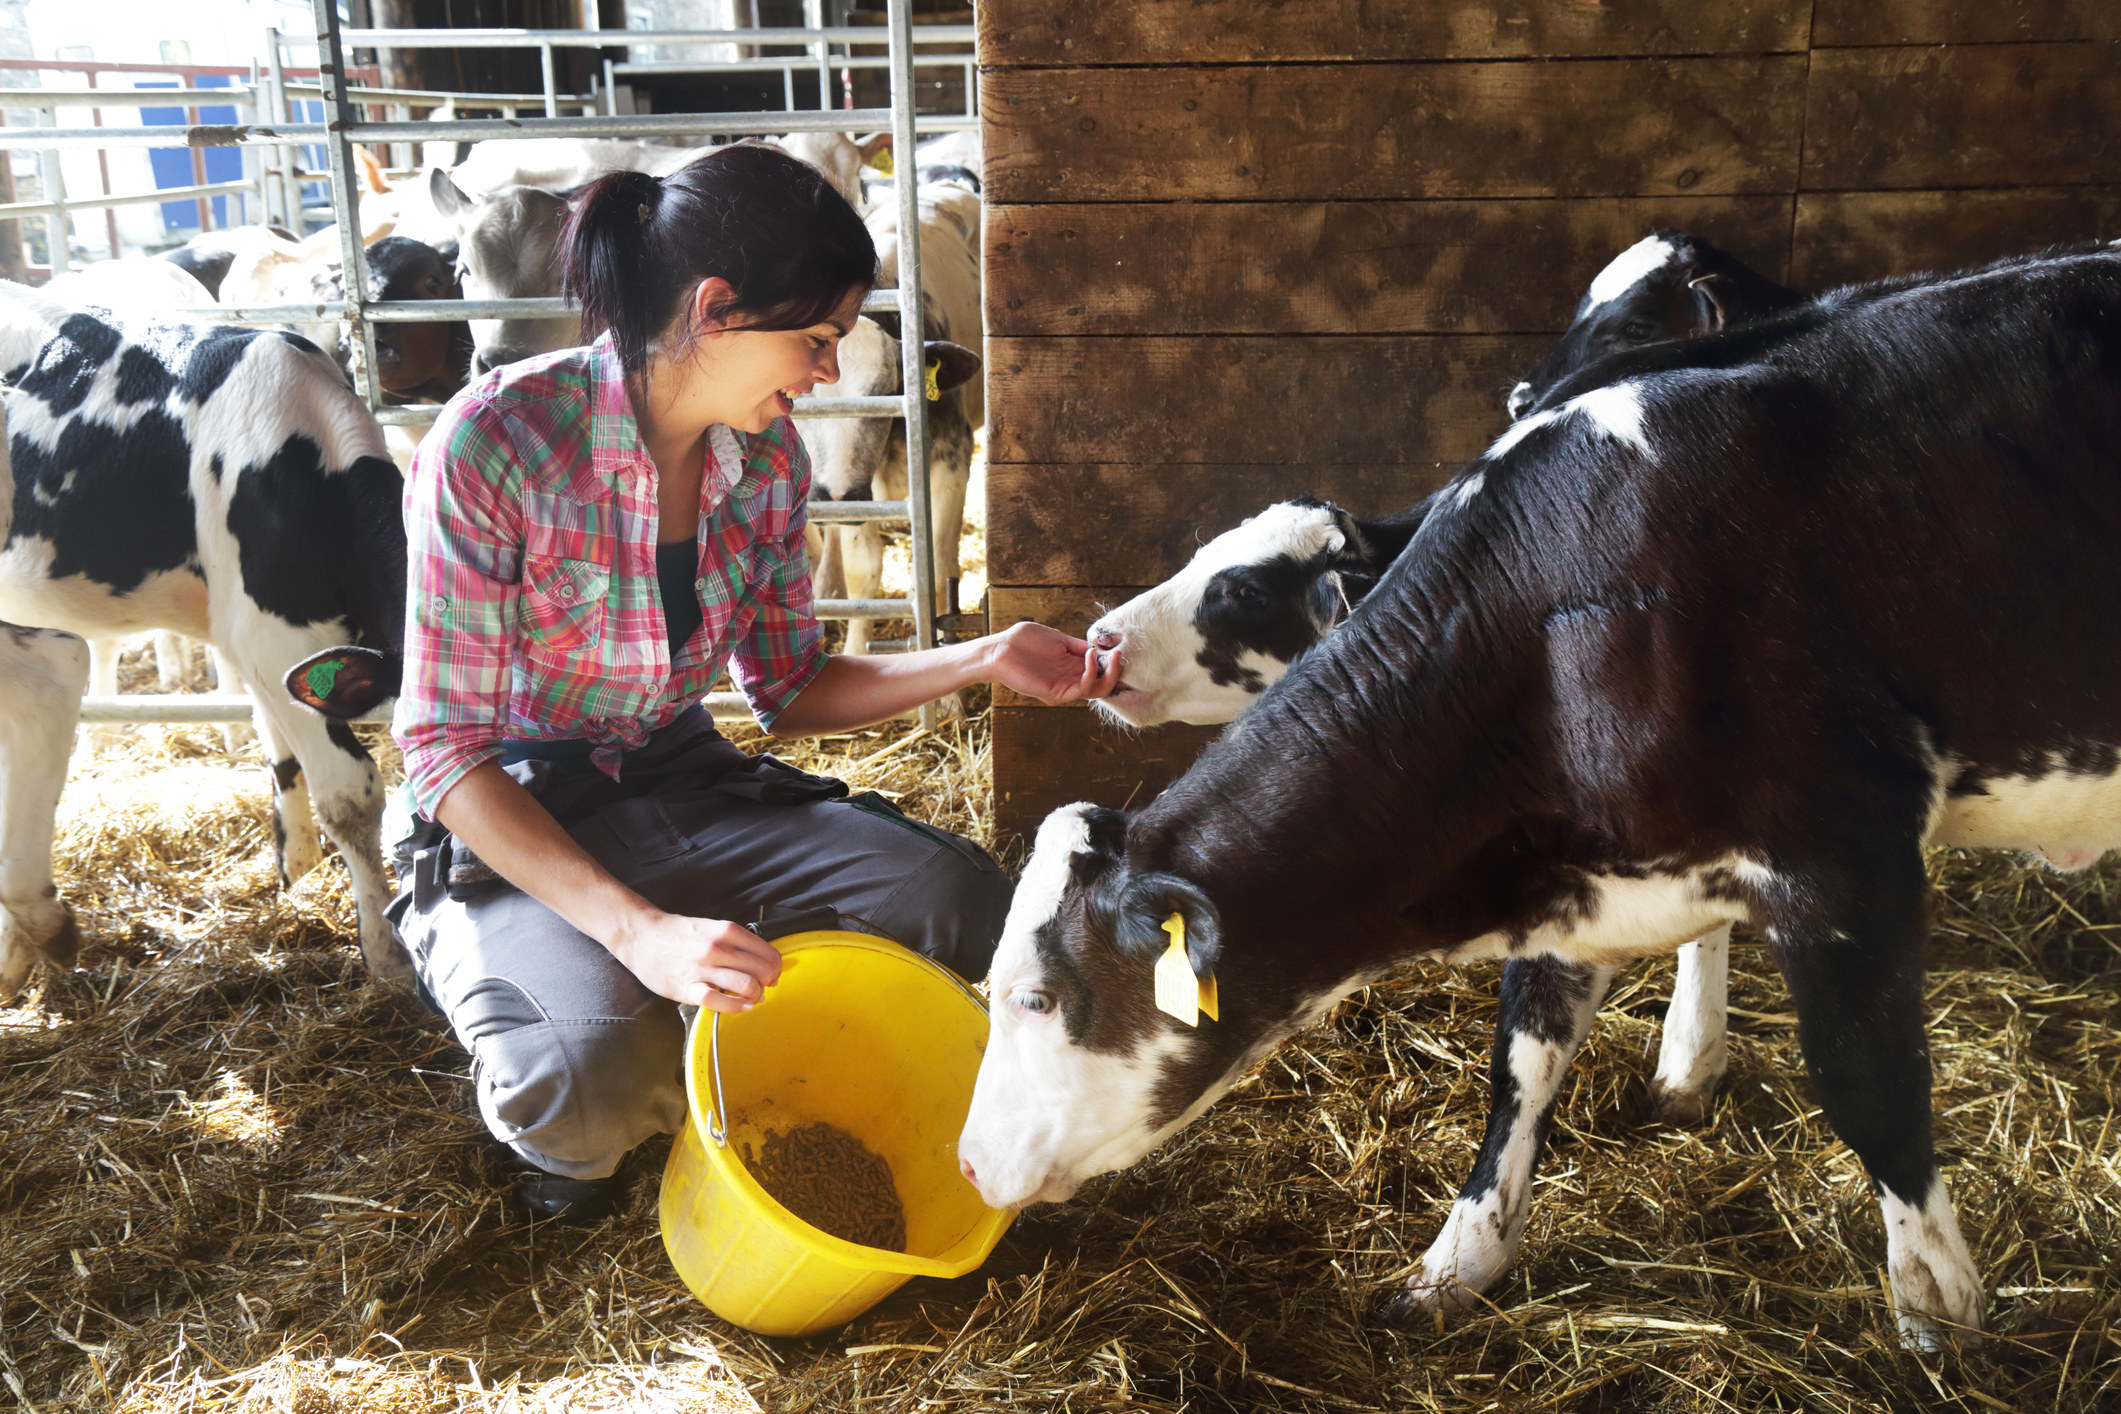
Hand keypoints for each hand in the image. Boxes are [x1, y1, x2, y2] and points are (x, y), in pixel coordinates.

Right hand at [608, 911, 783, 1009]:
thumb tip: (763, 963)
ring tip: (752, 997)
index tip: (772, 974)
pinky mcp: (688, 988)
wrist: (642, 937)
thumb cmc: (679, 934)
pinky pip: (719, 1002)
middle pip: (762, 971)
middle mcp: (718, 948)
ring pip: (746, 985)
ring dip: (756, 995)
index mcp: (727, 931)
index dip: (776, 968)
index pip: (768, 953)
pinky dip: (737, 1007)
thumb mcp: (712, 928)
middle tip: (764, 987)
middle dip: (769, 983)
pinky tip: (742, 1007)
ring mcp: (703, 969)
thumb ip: (736, 944)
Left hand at [983, 620, 1123, 704]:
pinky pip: (1082, 690)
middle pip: (1103, 684)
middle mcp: (1071, 679)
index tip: (1119, 647)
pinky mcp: (1056, 693)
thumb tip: (1099, 647)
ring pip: (1097, 690)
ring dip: (1109, 673)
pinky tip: (1089, 656)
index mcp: (1072, 666)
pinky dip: (1091, 674)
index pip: (1100, 671)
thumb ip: (1078, 645)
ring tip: (1110, 655)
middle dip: (1116, 670)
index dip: (1112, 661)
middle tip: (1120, 654)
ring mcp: (1064, 687)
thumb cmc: (1023, 641)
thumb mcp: (1057, 639)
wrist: (999, 650)